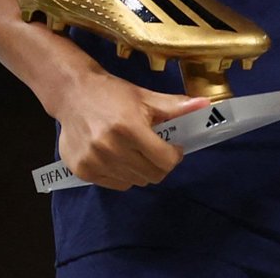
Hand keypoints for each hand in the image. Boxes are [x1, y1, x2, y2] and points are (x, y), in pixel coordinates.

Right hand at [56, 70, 209, 189]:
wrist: (73, 94)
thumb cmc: (113, 94)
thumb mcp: (146, 97)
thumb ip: (176, 106)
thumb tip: (206, 104)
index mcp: (130, 127)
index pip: (165, 160)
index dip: (175, 155)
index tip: (174, 147)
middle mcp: (111, 147)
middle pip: (151, 174)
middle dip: (160, 163)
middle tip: (156, 148)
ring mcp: (94, 161)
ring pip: (134, 182)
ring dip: (141, 170)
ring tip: (136, 151)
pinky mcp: (82, 171)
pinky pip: (115, 185)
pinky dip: (123, 175)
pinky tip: (119, 156)